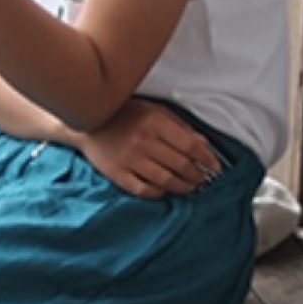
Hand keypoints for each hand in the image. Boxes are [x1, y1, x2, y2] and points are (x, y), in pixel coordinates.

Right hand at [76, 98, 222, 199]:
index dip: (208, 159)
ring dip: (184, 187)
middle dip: (198, 175)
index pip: (190, 145)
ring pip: (166, 181)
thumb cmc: (124, 113)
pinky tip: (166, 190)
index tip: (215, 167)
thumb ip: (178, 125)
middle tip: (204, 179)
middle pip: (181, 165)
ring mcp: (129, 159)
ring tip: (191, 188)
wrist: (87, 123)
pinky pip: (145, 190)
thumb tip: (203, 143)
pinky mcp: (118, 174)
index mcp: (154, 121)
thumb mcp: (153, 110)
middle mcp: (143, 141)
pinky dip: (160, 193)